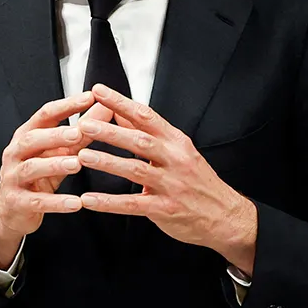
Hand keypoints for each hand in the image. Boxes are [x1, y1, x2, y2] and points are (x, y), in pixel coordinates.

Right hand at [0, 92, 114, 267]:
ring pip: (31, 168)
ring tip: (77, 164)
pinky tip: (76, 203)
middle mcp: (16, 153)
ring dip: (55, 164)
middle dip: (56, 134)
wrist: (12, 210)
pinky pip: (36, 201)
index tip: (89, 97)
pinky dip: (57, 202)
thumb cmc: (37, 176)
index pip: (46, 115)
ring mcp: (13, 177)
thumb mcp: (59, 152)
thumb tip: (105, 108)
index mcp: (27, 135)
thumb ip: (81, 131)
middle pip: (32, 138)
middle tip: (78, 132)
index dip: (67, 105)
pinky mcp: (17, 202)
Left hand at [77, 84, 257, 273]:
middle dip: (111, 132)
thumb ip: (149, 134)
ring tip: (83, 156)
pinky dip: (109, 203)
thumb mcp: (179, 151)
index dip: (121, 103)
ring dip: (107, 163)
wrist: (224, 215)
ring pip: (135, 170)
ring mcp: (171, 185)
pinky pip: (133, 204)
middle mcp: (175, 159)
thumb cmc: (198, 181)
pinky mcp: (165, 209)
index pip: (146, 116)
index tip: (99, 91)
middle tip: (85, 125)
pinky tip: (89, 200)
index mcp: (176, 142)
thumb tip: (120, 113)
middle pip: (140, 141)